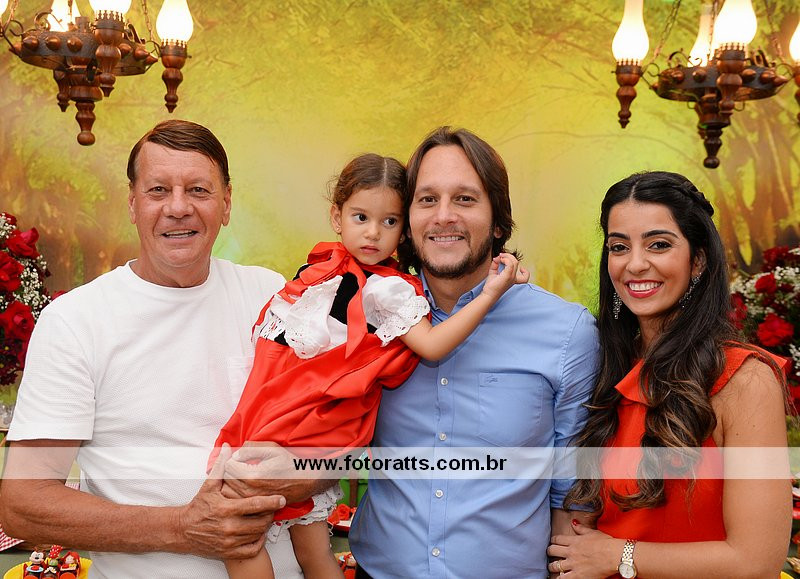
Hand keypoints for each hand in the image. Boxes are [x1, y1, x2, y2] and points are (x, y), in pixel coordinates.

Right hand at [176, 443, 285, 558]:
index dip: (271, 501)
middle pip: (260, 521)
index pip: (255, 504)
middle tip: (273, 508)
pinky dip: (259, 542)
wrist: (182, 530)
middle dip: (270, 514)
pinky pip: (251, 550)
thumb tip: (227, 446)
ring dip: (265, 526)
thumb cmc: (199, 506)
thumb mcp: (209, 485)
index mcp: (226, 508)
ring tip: (266, 517)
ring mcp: (228, 542)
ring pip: (257, 534)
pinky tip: (258, 533)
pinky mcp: (228, 553)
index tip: (281, 498)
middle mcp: (228, 526)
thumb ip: (221, 466)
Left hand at [223, 441, 335, 503]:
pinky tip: (245, 485)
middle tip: (240, 464)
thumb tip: (235, 454)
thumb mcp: (272, 448)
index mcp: (253, 476)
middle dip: (230, 469)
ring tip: (241, 474)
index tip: (240, 457)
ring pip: (228, 491)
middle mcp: (250, 491)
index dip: (232, 458)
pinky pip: (235, 500)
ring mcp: (251, 501)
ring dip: (231, 481)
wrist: (304, 482)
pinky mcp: (254, 507)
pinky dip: (235, 491)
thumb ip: (251, 448)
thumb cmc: (289, 464)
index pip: (228, 465)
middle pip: (226, 478)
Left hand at [482, 253, 528, 300]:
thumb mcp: (493, 272)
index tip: (514, 266)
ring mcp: (512, 277)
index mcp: (513, 279)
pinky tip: (500, 260)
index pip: (525, 277)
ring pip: (514, 262)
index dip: (525, 271)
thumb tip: (497, 257)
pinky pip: (510, 264)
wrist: (489, 295)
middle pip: (516, 263)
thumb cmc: (491, 286)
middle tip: (500, 256)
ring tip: (500, 257)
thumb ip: (495, 264)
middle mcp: (514, 278)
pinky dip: (505, 259)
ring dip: (507, 256)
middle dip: (509, 256)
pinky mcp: (507, 276)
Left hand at [546, 521, 623, 577]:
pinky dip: (559, 578)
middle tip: (550, 554)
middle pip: (552, 550)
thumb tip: (574, 522)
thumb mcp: (592, 532)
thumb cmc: (606, 543)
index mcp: (574, 541)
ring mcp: (573, 564)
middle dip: (549, 552)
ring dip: (552, 566)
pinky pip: (563, 578)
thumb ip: (581, 528)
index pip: (557, 539)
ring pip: (555, 566)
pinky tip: (558, 578)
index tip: (553, 542)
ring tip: (552, 567)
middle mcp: (571, 552)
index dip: (553, 540)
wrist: (614, 555)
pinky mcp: (578, 575)